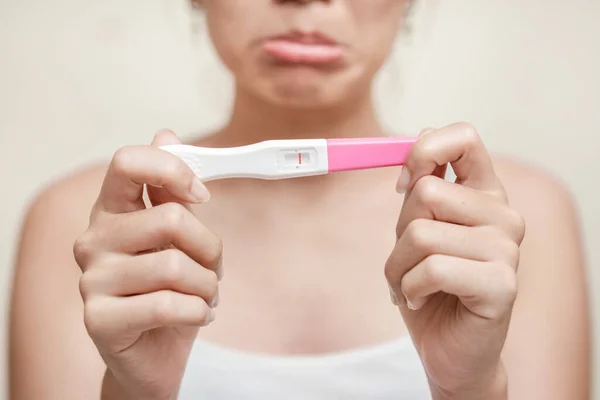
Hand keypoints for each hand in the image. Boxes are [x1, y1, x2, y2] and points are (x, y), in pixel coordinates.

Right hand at [73, 130, 222, 399]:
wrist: (154, 353)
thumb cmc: (169, 291)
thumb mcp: (177, 238)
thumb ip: (171, 190)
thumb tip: (166, 134)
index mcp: (112, 211)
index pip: (127, 162)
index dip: (173, 170)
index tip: (201, 194)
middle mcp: (93, 240)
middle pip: (170, 218)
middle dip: (209, 247)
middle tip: (212, 268)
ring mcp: (91, 281)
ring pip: (175, 266)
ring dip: (208, 286)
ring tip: (204, 296)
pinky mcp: (99, 321)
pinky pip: (170, 306)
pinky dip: (199, 312)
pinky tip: (196, 316)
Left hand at [385, 123, 524, 398]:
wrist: (448, 348)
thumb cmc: (430, 286)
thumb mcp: (417, 230)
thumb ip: (423, 189)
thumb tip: (418, 145)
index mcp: (484, 194)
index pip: (464, 138)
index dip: (425, 152)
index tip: (404, 184)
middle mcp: (503, 215)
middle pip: (427, 192)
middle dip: (400, 231)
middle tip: (409, 260)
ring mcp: (507, 249)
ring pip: (420, 233)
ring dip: (398, 266)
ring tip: (413, 285)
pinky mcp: (502, 284)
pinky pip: (431, 269)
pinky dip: (410, 289)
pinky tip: (422, 301)